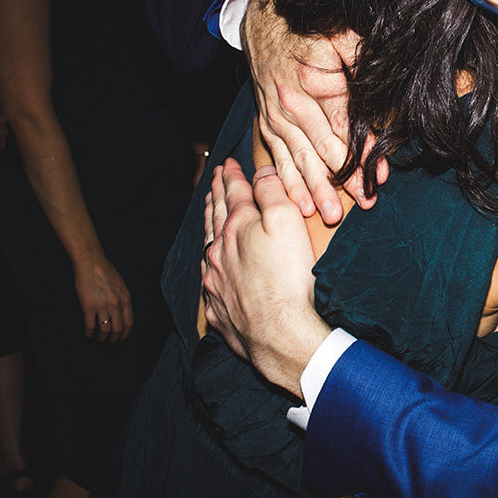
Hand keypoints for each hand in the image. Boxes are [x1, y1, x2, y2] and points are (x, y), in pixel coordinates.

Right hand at [73, 254, 133, 342]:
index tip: (122, 339)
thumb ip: (122, 299)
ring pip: (104, 330)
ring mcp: (102, 306)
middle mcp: (116, 304)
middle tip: (110, 342)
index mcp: (126, 299)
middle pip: (118, 329)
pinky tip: (88, 336)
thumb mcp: (121, 285)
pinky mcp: (88, 307)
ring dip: (102, 338)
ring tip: (99, 340)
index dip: (126, 334)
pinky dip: (89, 334)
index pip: (129, 322)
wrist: (91, 263)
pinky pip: (90, 326)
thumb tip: (122, 313)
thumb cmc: (106, 271)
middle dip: (114, 338)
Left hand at [201, 160, 330, 395]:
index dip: (231, 176)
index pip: (233, 193)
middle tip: (213, 181)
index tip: (227, 164)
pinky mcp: (220, 309)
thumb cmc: (289, 277)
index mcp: (237, 227)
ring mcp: (215, 282)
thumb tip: (260, 172)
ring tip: (209, 212)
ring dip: (209, 225)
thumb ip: (272, 192)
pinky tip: (210, 267)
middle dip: (216, 196)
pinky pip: (209, 281)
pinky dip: (209, 267)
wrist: (280, 333)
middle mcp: (219, 252)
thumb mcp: (287, 221)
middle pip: (216, 217)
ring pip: (207, 246)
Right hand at [244, 0, 385, 221]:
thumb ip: (360, 62)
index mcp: (310, 84)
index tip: (380, 173)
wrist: (262, 20)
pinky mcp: (266, 123)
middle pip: (320, 149)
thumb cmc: (307, 28)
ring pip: (296, 159)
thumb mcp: (340, 35)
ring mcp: (275, 117)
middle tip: (362, 202)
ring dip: (313, 188)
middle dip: (342, 179)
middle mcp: (289, 104)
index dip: (362, 152)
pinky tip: (298, 203)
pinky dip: (287, 182)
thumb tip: (382, 88)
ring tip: (327, 214)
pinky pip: (276, 158)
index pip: (343, 126)